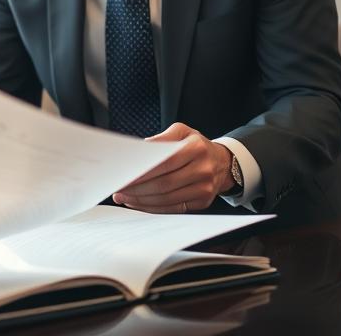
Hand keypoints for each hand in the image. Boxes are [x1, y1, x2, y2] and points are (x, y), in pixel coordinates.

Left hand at [112, 123, 233, 212]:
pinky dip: (152, 208)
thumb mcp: (181, 132)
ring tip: (123, 196)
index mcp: (196, 148)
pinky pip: (172, 208)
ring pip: (166, 199)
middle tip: (118, 188)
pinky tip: (138, 203)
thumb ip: (160, 139)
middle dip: (137, 189)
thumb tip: (137, 152)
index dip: (142, 172)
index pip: (164, 162)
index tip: (122, 175)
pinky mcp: (202, 202)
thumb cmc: (196, 146)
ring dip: (141, 200)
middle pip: (164, 184)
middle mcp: (203, 169)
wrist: (222, 163)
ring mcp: (204, 188)